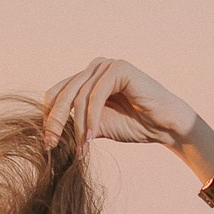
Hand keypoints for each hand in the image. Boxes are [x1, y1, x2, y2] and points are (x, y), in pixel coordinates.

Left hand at [41, 58, 198, 152]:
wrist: (166, 126)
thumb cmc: (135, 125)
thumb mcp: (97, 126)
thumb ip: (75, 124)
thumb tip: (49, 135)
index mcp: (87, 79)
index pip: (56, 94)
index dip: (48, 117)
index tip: (48, 144)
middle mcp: (94, 68)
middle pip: (63, 94)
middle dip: (55, 122)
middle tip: (52, 145)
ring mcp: (106, 65)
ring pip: (78, 97)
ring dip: (77, 126)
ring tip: (80, 147)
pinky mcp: (119, 68)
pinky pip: (95, 95)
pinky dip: (91, 118)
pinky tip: (91, 136)